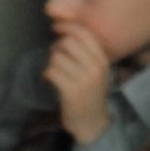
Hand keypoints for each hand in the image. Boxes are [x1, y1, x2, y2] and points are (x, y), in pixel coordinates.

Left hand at [43, 23, 113, 146]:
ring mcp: (83, 80)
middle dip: (57, 47)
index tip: (57, 27)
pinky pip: (51, 71)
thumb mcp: (96, 71)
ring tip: (55, 71)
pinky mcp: (70, 91)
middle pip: (68, 42)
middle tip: (55, 56)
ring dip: (51, 62)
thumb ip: (85, 52)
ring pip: (57, 57)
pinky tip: (50, 79)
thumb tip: (63, 31)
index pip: (84, 33)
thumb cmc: (90, 95)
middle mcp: (95, 68)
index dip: (67, 26)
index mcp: (102, 60)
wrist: (92, 124)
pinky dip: (47, 73)